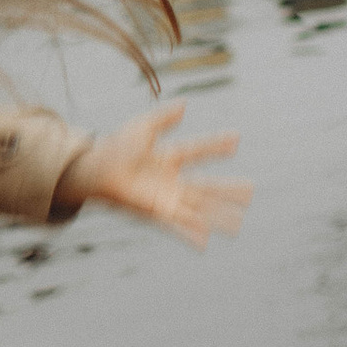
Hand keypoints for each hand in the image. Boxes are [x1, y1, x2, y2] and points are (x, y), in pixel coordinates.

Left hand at [65, 102, 247, 249]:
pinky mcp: (156, 212)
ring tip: (238, 223)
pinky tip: (205, 241)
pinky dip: (190, 233)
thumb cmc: (115, 148)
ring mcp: (165, 198)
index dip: (216, 145)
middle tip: (251, 191)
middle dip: (228, 190)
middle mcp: (170, 181)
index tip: (236, 139)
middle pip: (206, 187)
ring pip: (199, 208)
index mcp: (168, 158)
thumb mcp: (142, 128)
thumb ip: (164, 118)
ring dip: (219, 215)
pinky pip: (177, 225)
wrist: (95, 170)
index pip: (197, 150)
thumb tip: (185, 105)